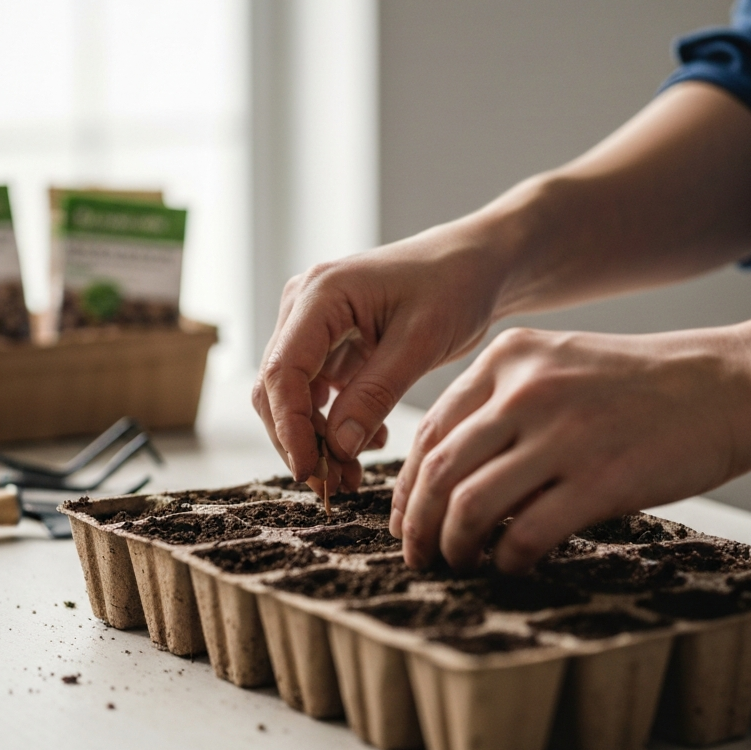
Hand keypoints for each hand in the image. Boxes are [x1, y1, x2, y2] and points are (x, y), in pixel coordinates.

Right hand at [251, 220, 505, 494]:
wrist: (474, 263)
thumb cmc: (454, 286)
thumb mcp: (421, 341)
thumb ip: (376, 393)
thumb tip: (337, 448)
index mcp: (320, 294)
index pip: (282, 371)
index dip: (289, 427)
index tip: (311, 472)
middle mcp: (304, 307)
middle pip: (276, 387)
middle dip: (300, 440)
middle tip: (335, 486)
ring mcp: (312, 325)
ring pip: (292, 396)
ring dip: (316, 438)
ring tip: (352, 475)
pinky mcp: (328, 344)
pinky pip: (316, 393)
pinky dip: (333, 424)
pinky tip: (370, 440)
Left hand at [391, 325, 750, 572]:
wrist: (726, 384)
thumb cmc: (636, 384)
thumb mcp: (555, 365)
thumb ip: (499, 404)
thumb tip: (446, 474)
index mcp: (506, 359)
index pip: (430, 432)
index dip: (405, 487)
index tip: (403, 520)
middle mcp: (525, 391)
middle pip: (438, 472)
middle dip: (416, 525)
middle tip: (417, 556)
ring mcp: (562, 434)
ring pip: (470, 506)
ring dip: (453, 547)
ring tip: (458, 565)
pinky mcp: (600, 478)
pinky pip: (527, 533)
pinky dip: (507, 560)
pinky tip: (510, 567)